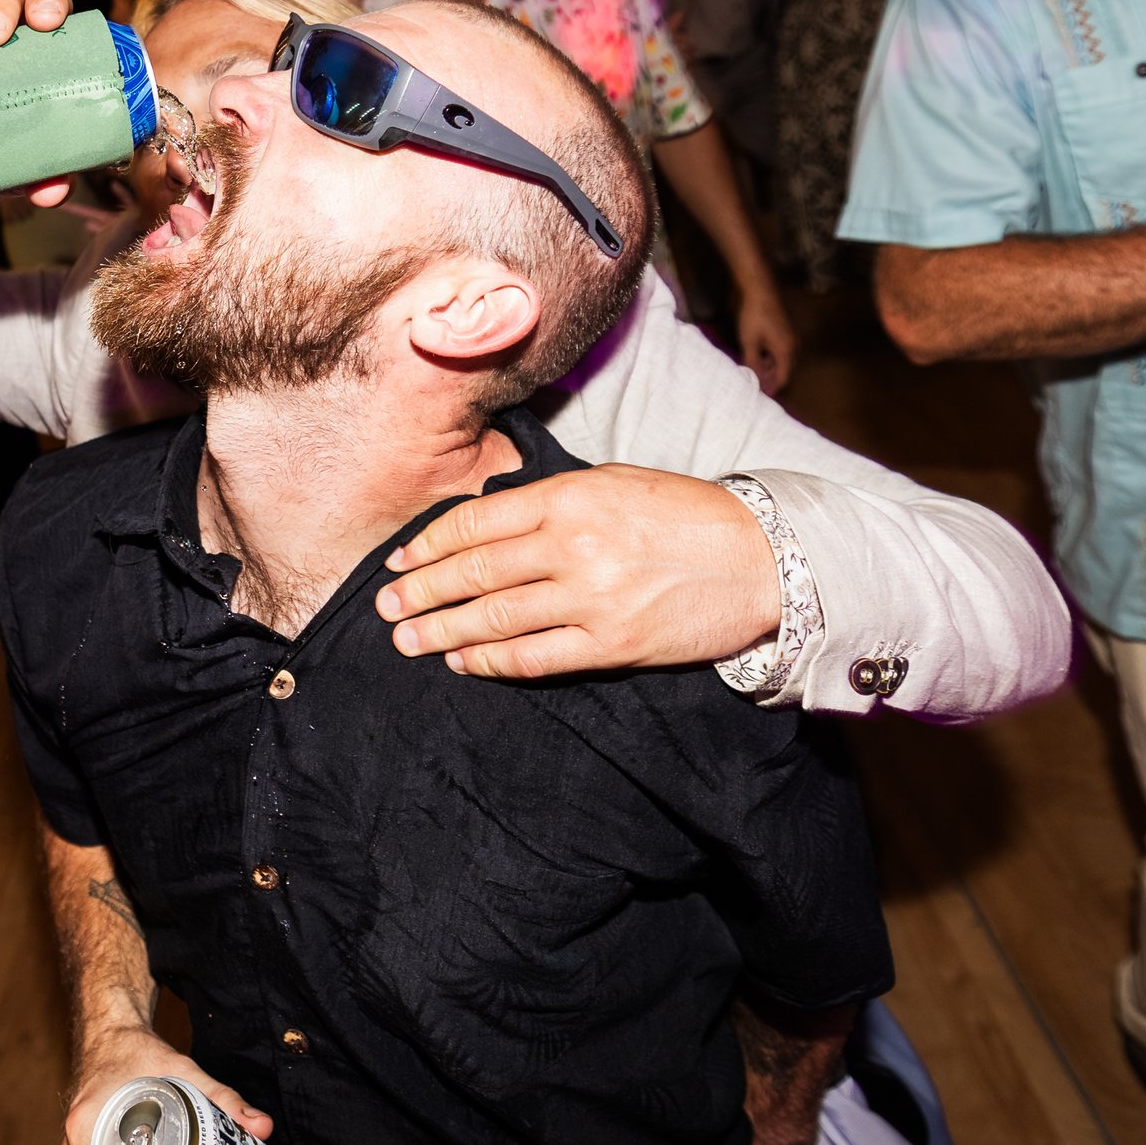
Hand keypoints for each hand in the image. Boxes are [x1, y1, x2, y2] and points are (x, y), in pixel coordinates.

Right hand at [64, 1027, 273, 1143]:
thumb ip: (224, 1100)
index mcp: (90, 1123)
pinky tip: (146, 1143)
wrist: (110, 1026)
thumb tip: (262, 1126)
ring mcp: (76, 1133)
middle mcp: (78, 1132)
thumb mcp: (184, 1072)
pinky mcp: (82, 1131)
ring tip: (161, 1143)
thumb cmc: (141, 1048)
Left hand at [377, 465, 780, 678]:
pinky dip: (490, 662)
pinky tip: (463, 663)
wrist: (760, 559)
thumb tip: (490, 518)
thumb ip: (554, 500)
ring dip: (442, 632)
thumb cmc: (686, 516)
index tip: (399, 561)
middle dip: (421, 591)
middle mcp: (573, 546)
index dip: (429, 545)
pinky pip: (534, 657)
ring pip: (494, 618)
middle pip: (474, 572)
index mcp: (570, 497)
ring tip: (407, 640)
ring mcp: (591, 598)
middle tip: (385, 606)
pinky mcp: (612, 644)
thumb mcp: (616, 483)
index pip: (477, 522)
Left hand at [734, 290, 795, 394]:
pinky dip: (771, 358)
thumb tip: (755, 379)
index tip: (761, 395)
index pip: (784, 378)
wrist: (760, 291)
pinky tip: (758, 357)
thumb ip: (753, 362)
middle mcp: (793, 346)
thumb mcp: (749, 342)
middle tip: (756, 385)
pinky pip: (781, 351)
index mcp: (786, 351)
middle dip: (771, 379)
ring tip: (754, 372)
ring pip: (783, 360)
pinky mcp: (786, 332)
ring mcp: (791, 338)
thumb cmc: (754, 317)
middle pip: (785, 370)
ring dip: (770, 368)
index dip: (773, 388)